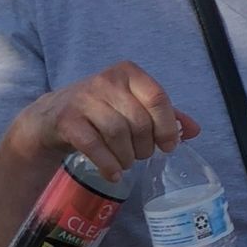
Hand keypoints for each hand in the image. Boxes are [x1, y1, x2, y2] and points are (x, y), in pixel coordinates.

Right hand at [9, 61, 198, 182]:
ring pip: (118, 133)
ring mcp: (84, 98)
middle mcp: (106, 80)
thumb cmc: (101, 110)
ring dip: (126, 157)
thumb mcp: (133, 106)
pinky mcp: (66, 120)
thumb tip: (195, 130)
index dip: (167, 127)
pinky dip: (108, 164)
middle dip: (145, 146)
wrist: (51, 116)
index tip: (168, 146)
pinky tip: (113, 174)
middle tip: (140, 156)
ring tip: (126, 163)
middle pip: (139, 121)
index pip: (158, 98)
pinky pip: (94, 145)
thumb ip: (164, 115)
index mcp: (128, 73)